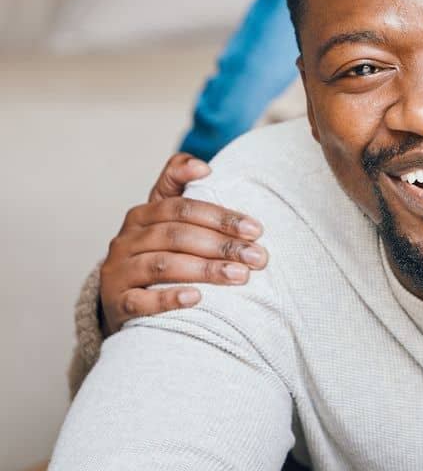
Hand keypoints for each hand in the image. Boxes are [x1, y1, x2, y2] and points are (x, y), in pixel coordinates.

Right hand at [99, 153, 266, 334]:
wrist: (122, 299)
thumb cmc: (154, 252)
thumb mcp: (163, 217)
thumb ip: (179, 183)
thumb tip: (203, 167)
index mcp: (142, 215)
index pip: (183, 209)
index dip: (220, 217)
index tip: (255, 229)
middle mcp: (126, 240)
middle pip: (177, 236)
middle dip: (222, 245)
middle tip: (256, 258)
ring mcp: (118, 272)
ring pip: (161, 265)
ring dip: (204, 270)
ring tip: (239, 276)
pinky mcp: (117, 303)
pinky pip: (141, 301)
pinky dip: (169, 299)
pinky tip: (196, 298)